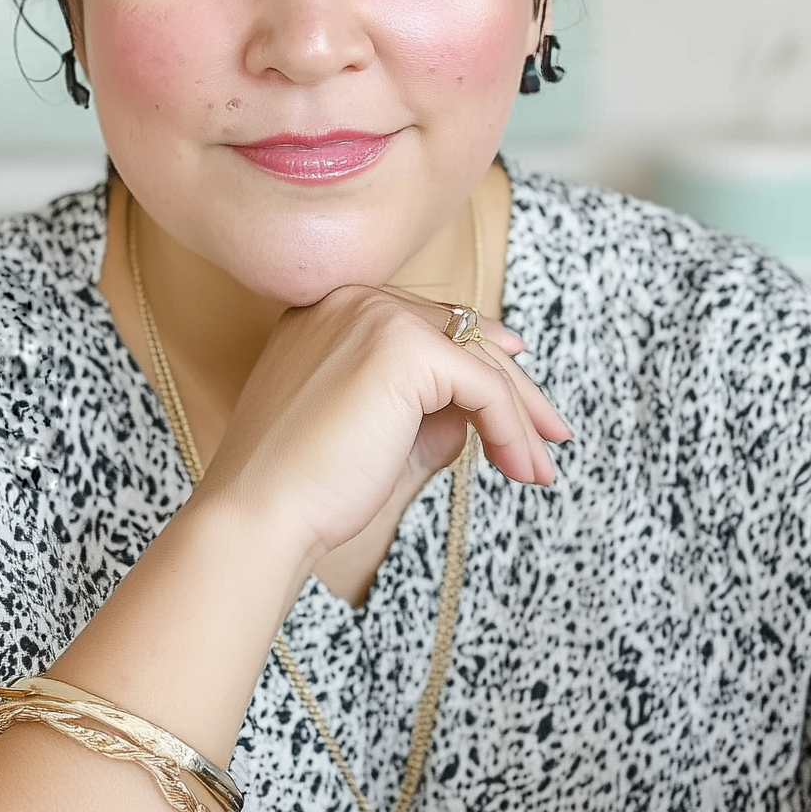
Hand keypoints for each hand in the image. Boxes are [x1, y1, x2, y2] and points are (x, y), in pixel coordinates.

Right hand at [195, 286, 570, 564]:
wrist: (259, 513)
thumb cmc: (302, 487)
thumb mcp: (372, 433)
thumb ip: (424, 409)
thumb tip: (480, 412)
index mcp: (330, 310)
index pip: (427, 322)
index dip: (480, 353)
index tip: (519, 386)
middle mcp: (351, 298)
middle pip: (462, 333)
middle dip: (514, 389)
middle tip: (551, 436)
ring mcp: (376, 315)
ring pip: (480, 359)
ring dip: (519, 416)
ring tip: (539, 467)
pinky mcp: (403, 346)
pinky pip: (483, 386)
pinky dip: (510, 427)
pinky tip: (519, 466)